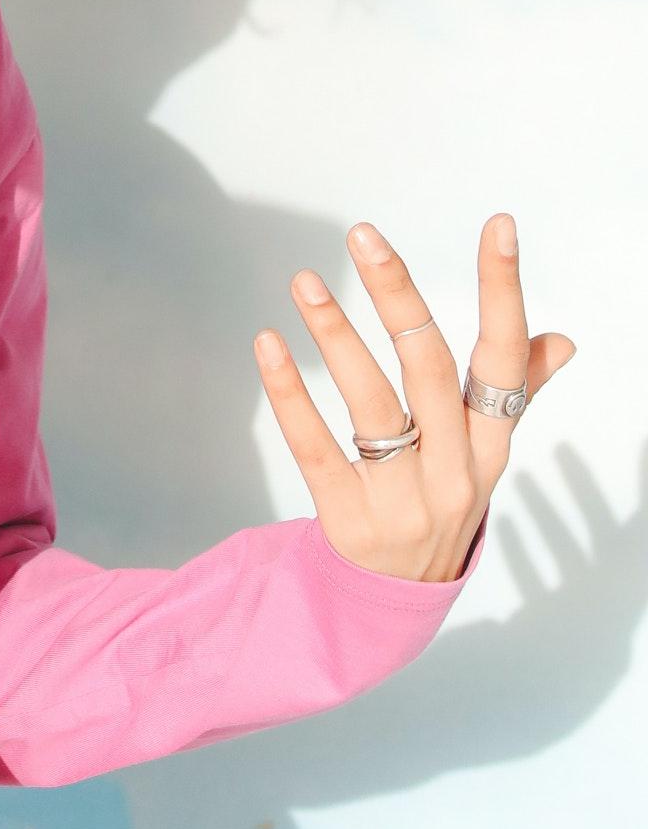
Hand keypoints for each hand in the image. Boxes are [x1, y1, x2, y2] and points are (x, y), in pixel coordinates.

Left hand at [254, 213, 575, 584]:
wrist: (393, 603)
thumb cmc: (439, 498)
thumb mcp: (483, 455)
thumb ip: (514, 394)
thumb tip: (560, 339)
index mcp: (490, 445)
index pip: (504, 359)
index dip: (502, 292)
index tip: (498, 225)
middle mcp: (454, 471)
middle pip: (430, 370)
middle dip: (399, 297)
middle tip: (363, 235)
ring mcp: (401, 499)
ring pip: (371, 404)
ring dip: (336, 336)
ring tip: (304, 281)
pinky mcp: (347, 520)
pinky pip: (316, 449)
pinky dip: (290, 395)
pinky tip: (268, 344)